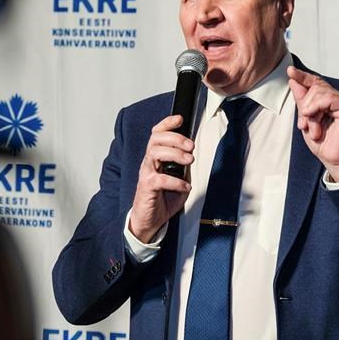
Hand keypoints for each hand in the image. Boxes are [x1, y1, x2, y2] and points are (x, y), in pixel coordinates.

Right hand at [129, 115, 193, 242]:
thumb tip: (192, 156)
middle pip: (156, 139)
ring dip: (175, 153)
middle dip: (176, 138)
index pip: (156, 134)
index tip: (180, 119)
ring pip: (155, 153)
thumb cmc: (162, 199)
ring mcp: (146, 174)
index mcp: (155, 158)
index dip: (167, 123)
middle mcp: (148, 162)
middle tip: (190, 146)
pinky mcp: (146, 187)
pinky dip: (176, 181)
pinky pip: (160, 179)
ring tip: (189, 161)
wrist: (149, 220)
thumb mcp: (178, 178)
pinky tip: (185, 186)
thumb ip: (183, 167)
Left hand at [287, 66, 338, 181]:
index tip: (290, 70)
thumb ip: (301, 100)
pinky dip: (316, 107)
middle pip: (315, 87)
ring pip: (319, 93)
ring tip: (314, 129)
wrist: (333, 159)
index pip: (315, 83)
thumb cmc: (322, 142)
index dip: (302, 77)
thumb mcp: (305, 118)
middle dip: (304, 106)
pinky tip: (311, 117)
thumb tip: (293, 80)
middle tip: (305, 125)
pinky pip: (328, 98)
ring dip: (310, 113)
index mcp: (330, 100)